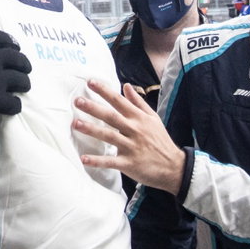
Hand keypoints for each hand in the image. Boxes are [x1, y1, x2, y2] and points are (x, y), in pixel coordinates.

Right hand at [0, 0, 31, 124]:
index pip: (4, 39)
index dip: (11, 44)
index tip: (15, 48)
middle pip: (18, 60)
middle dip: (23, 64)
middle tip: (24, 69)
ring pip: (20, 81)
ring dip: (23, 83)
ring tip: (23, 87)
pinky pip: (13, 104)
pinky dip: (15, 105)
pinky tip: (13, 106)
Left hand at [72, 80, 188, 193]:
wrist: (174, 166)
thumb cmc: (160, 141)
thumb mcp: (153, 118)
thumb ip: (138, 102)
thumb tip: (126, 86)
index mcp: (139, 118)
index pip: (119, 101)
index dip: (104, 91)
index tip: (90, 82)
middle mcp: (134, 130)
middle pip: (111, 116)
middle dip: (94, 108)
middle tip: (77, 101)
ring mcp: (131, 147)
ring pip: (109, 136)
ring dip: (92, 130)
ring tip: (76, 124)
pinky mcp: (129, 163)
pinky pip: (111, 161)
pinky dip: (97, 161)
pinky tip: (83, 159)